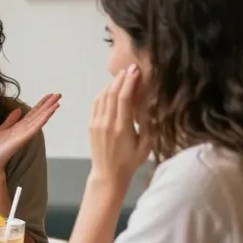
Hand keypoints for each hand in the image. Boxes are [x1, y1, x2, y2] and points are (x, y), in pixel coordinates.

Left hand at [0, 93, 61, 170]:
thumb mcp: (2, 128)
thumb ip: (11, 120)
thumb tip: (18, 109)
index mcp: (19, 126)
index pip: (33, 113)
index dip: (41, 104)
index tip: (49, 96)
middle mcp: (25, 129)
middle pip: (39, 114)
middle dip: (48, 104)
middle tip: (59, 95)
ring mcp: (25, 134)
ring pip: (39, 119)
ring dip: (48, 110)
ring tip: (57, 102)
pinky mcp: (23, 138)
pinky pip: (34, 127)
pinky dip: (42, 120)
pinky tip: (48, 113)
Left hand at [89, 64, 149, 183]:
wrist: (108, 174)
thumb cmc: (130, 161)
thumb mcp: (146, 146)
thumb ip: (149, 126)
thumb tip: (151, 106)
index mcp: (122, 128)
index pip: (125, 98)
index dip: (130, 82)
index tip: (136, 70)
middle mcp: (107, 123)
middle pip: (112, 93)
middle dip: (122, 78)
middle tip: (130, 67)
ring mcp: (97, 123)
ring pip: (102, 96)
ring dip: (112, 83)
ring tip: (122, 75)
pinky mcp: (91, 125)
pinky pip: (95, 103)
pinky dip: (102, 93)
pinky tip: (110, 88)